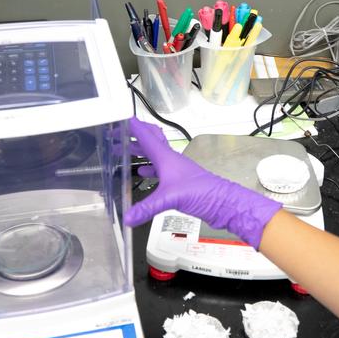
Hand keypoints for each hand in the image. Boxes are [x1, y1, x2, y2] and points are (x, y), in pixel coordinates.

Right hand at [125, 117, 281, 249]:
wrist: (223, 203)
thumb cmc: (200, 192)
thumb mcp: (170, 199)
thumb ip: (147, 208)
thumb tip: (127, 218)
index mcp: (166, 157)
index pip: (147, 136)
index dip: (134, 127)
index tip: (120, 119)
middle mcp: (170, 161)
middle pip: (149, 144)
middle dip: (132, 139)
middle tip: (115, 138)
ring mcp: (175, 171)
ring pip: (154, 157)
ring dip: (140, 153)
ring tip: (124, 153)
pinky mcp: (178, 182)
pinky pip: (159, 171)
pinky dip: (149, 170)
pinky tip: (143, 174)